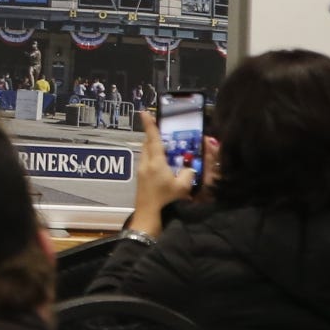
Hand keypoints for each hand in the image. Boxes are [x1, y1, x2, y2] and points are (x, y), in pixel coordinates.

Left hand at [131, 112, 195, 235]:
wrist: (148, 218)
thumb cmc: (166, 202)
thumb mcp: (184, 187)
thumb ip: (188, 173)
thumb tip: (189, 167)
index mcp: (156, 162)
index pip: (153, 138)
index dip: (150, 124)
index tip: (144, 112)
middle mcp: (145, 164)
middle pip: (147, 144)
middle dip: (153, 134)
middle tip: (160, 127)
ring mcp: (141, 172)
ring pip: (146, 152)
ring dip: (153, 146)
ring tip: (163, 143)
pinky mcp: (140, 180)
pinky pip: (146, 161)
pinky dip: (152, 156)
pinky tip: (161, 162)